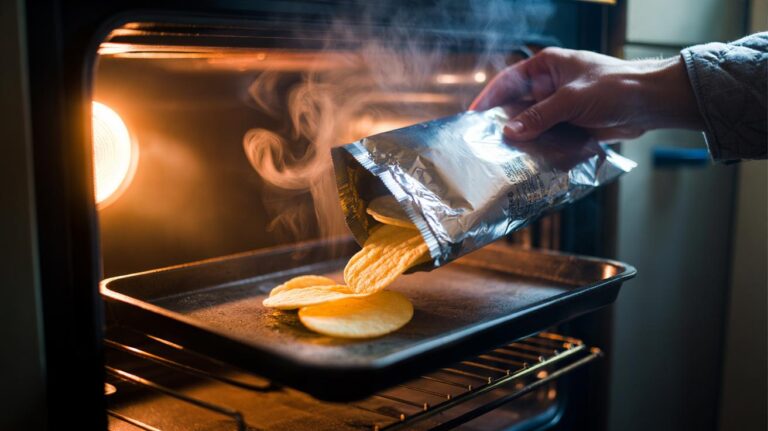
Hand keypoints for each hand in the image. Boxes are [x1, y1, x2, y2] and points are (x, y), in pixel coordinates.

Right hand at [471, 47, 703, 140]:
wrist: (651, 103)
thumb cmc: (615, 87)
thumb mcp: (572, 99)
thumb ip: (540, 116)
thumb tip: (511, 132)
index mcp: (546, 67)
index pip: (508, 81)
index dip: (488, 99)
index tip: (473, 117)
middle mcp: (549, 86)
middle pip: (516, 106)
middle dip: (502, 124)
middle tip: (484, 143)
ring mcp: (559, 108)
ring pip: (530, 125)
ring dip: (520, 139)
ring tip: (502, 156)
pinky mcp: (569, 125)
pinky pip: (546, 137)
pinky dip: (537, 148)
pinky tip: (527, 161)